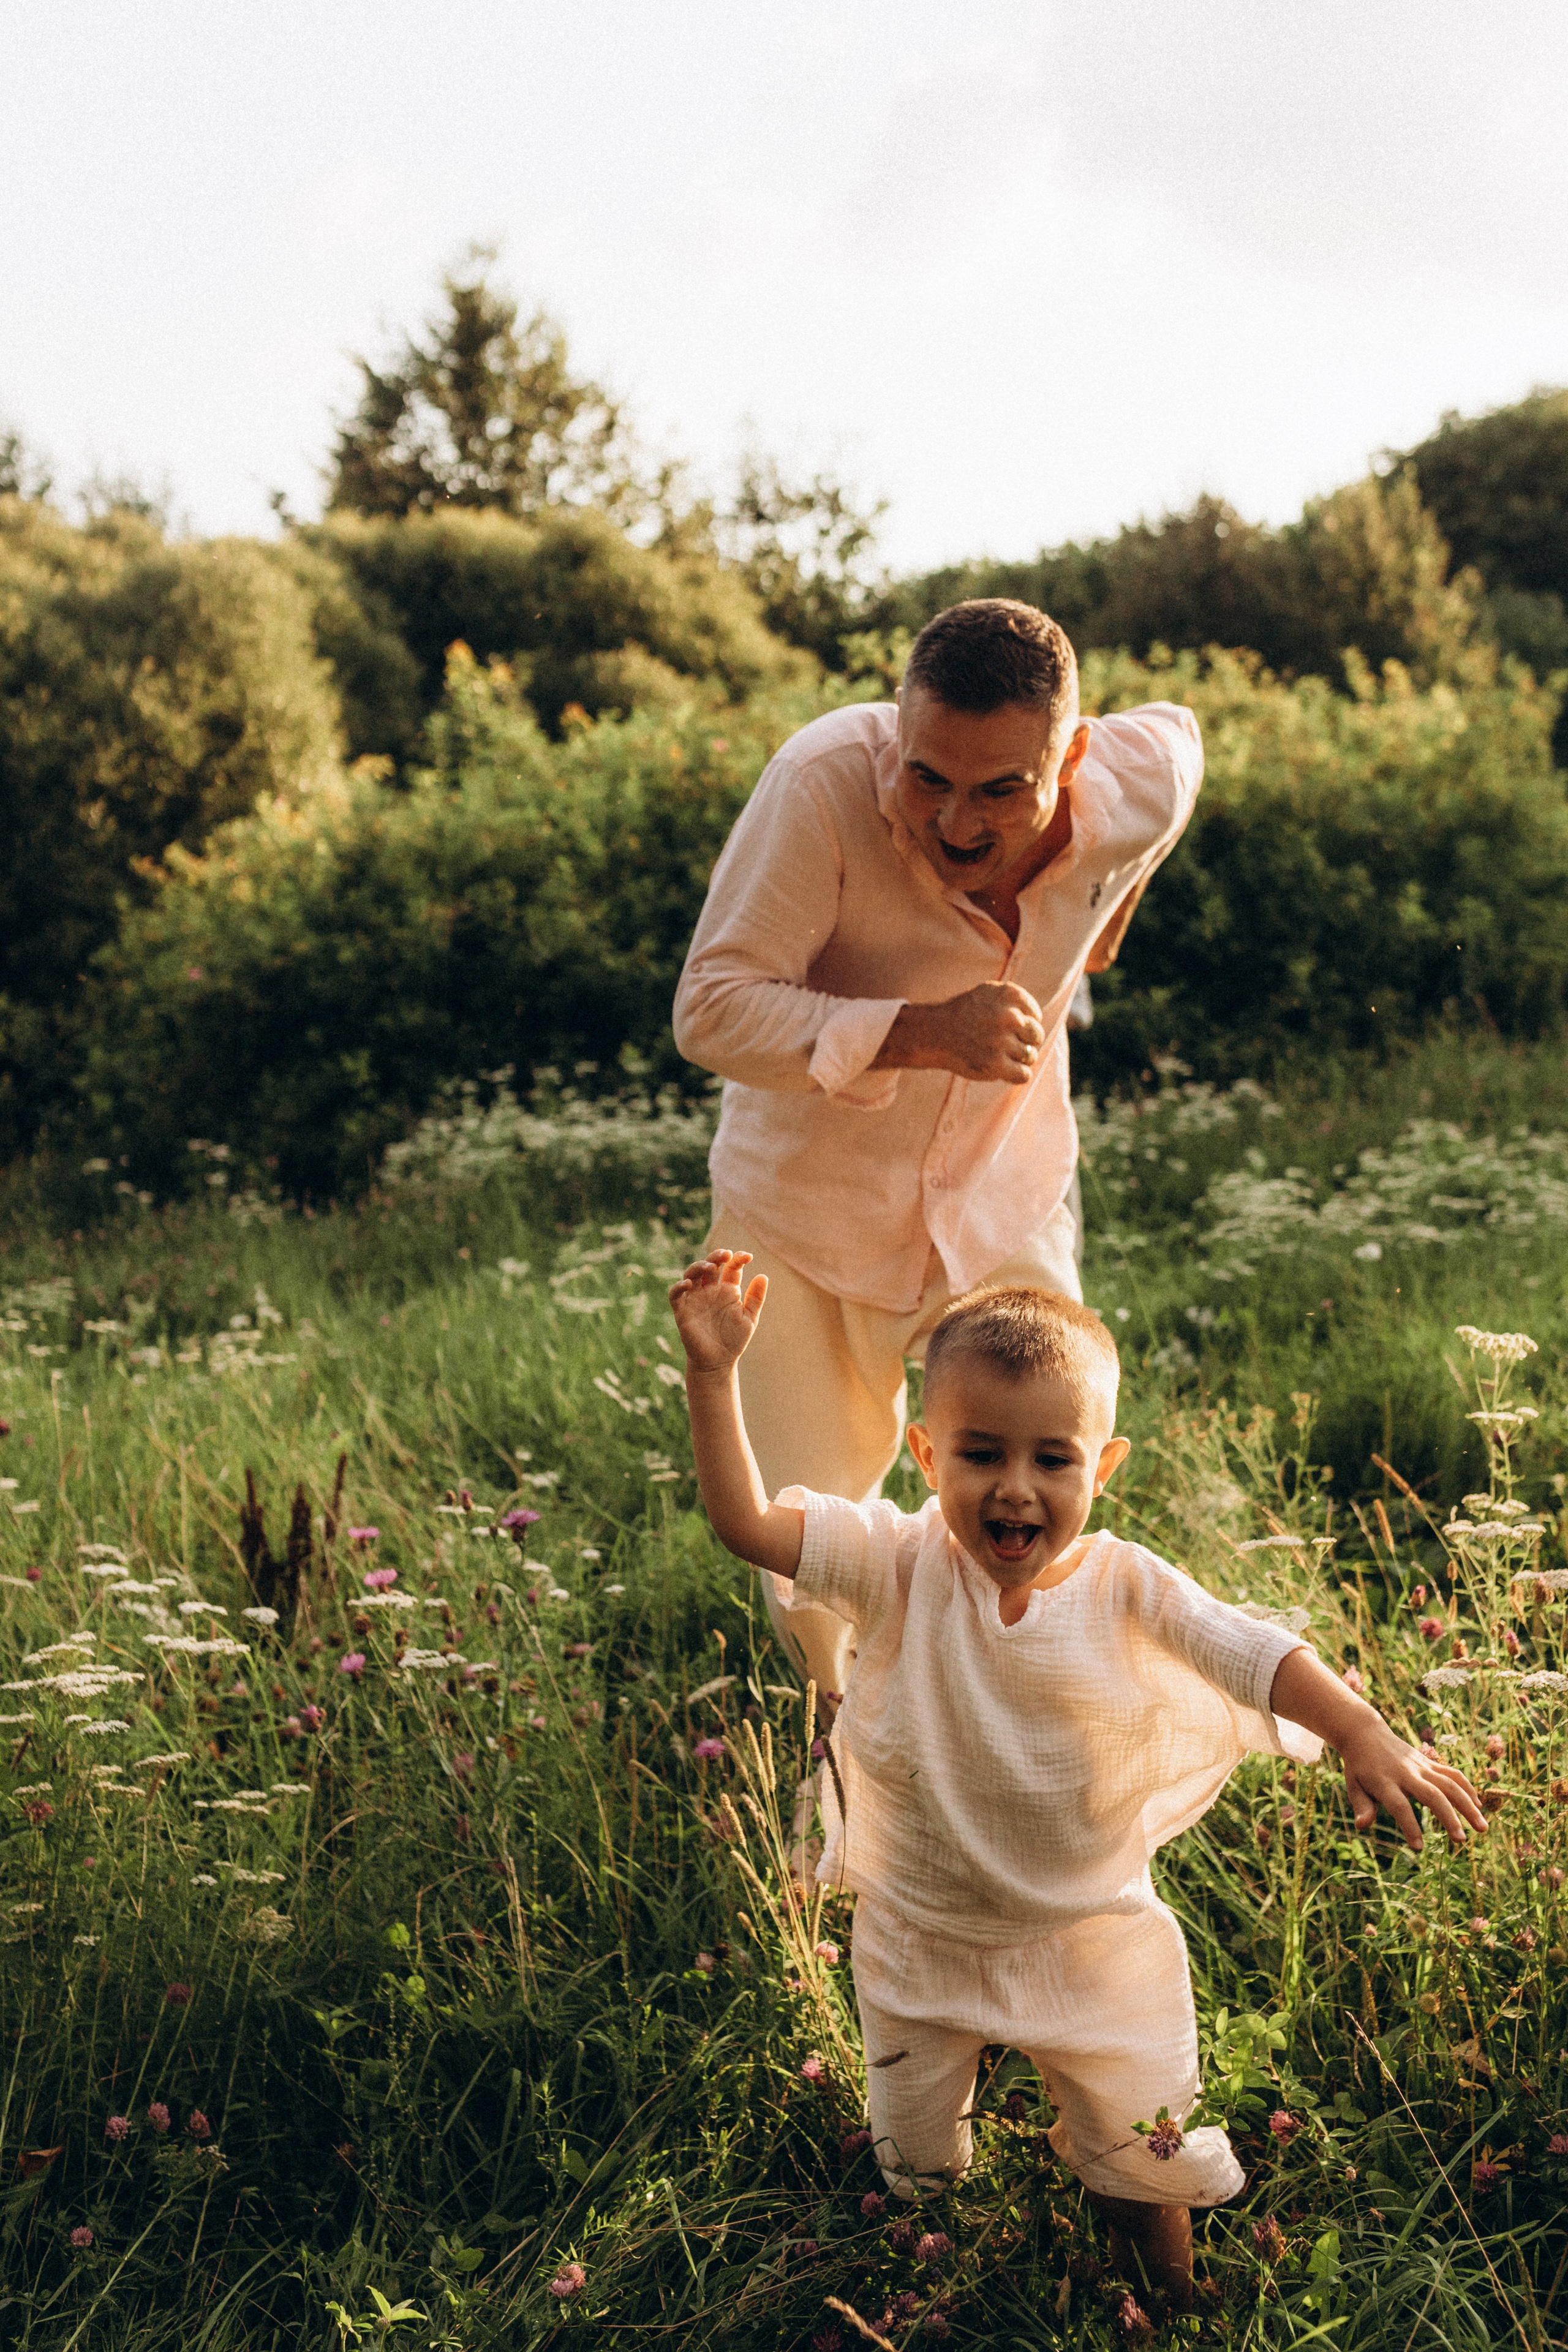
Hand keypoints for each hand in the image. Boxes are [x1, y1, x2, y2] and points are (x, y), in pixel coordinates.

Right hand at [668, 1250, 767, 1374]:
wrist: (718, 1362)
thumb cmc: (734, 1340)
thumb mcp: (749, 1318)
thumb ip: (755, 1298)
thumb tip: (763, 1275)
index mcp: (727, 1290)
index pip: (730, 1267)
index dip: (738, 1258)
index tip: (748, 1257)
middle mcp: (710, 1291)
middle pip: (710, 1265)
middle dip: (716, 1256)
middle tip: (726, 1255)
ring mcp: (695, 1299)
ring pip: (691, 1274)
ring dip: (699, 1266)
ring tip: (710, 1266)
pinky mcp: (682, 1310)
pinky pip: (675, 1294)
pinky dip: (679, 1286)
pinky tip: (688, 1284)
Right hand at [875, 981, 1045, 1084]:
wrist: (934, 1033)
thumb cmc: (964, 1015)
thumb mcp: (989, 993)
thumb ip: (1015, 1000)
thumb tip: (1039, 1020)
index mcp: (1010, 995)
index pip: (1035, 1015)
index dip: (1023, 1024)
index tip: (1006, 1028)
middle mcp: (1009, 1015)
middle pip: (1037, 1035)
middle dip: (1024, 1042)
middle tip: (1003, 1044)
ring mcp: (1002, 1040)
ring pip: (1031, 1056)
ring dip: (1017, 1059)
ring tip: (998, 1055)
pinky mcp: (996, 1064)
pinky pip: (1024, 1075)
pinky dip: (1015, 1075)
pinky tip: (1002, 1069)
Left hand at [1337, 1719, 1487, 1852]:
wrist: (1366, 1733)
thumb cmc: (1359, 1767)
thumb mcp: (1353, 1785)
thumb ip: (1361, 1806)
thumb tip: (1361, 1826)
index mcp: (1384, 1782)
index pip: (1399, 1806)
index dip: (1409, 1826)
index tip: (1418, 1847)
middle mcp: (1406, 1773)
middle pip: (1432, 1795)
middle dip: (1449, 1818)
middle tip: (1461, 1841)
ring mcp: (1421, 1766)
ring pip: (1450, 1784)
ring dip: (1468, 1805)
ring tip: (1483, 1828)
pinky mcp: (1430, 1763)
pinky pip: (1453, 1774)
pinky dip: (1468, 1788)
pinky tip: (1479, 1807)